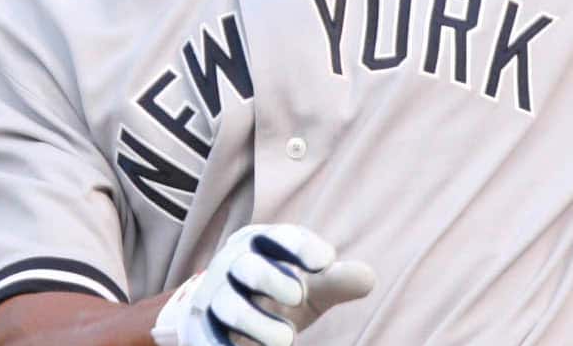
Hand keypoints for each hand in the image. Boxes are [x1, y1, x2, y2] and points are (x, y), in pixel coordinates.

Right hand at [152, 223, 375, 345]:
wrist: (224, 316)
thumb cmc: (279, 292)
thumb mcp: (312, 286)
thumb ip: (337, 281)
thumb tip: (368, 279)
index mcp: (261, 243)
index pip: (279, 237)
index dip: (301, 247)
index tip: (327, 261)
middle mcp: (233, 265)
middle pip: (248, 266)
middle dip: (272, 279)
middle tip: (299, 296)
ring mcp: (215, 298)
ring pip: (230, 306)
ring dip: (257, 323)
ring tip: (287, 340)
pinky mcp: (204, 330)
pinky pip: (210, 339)